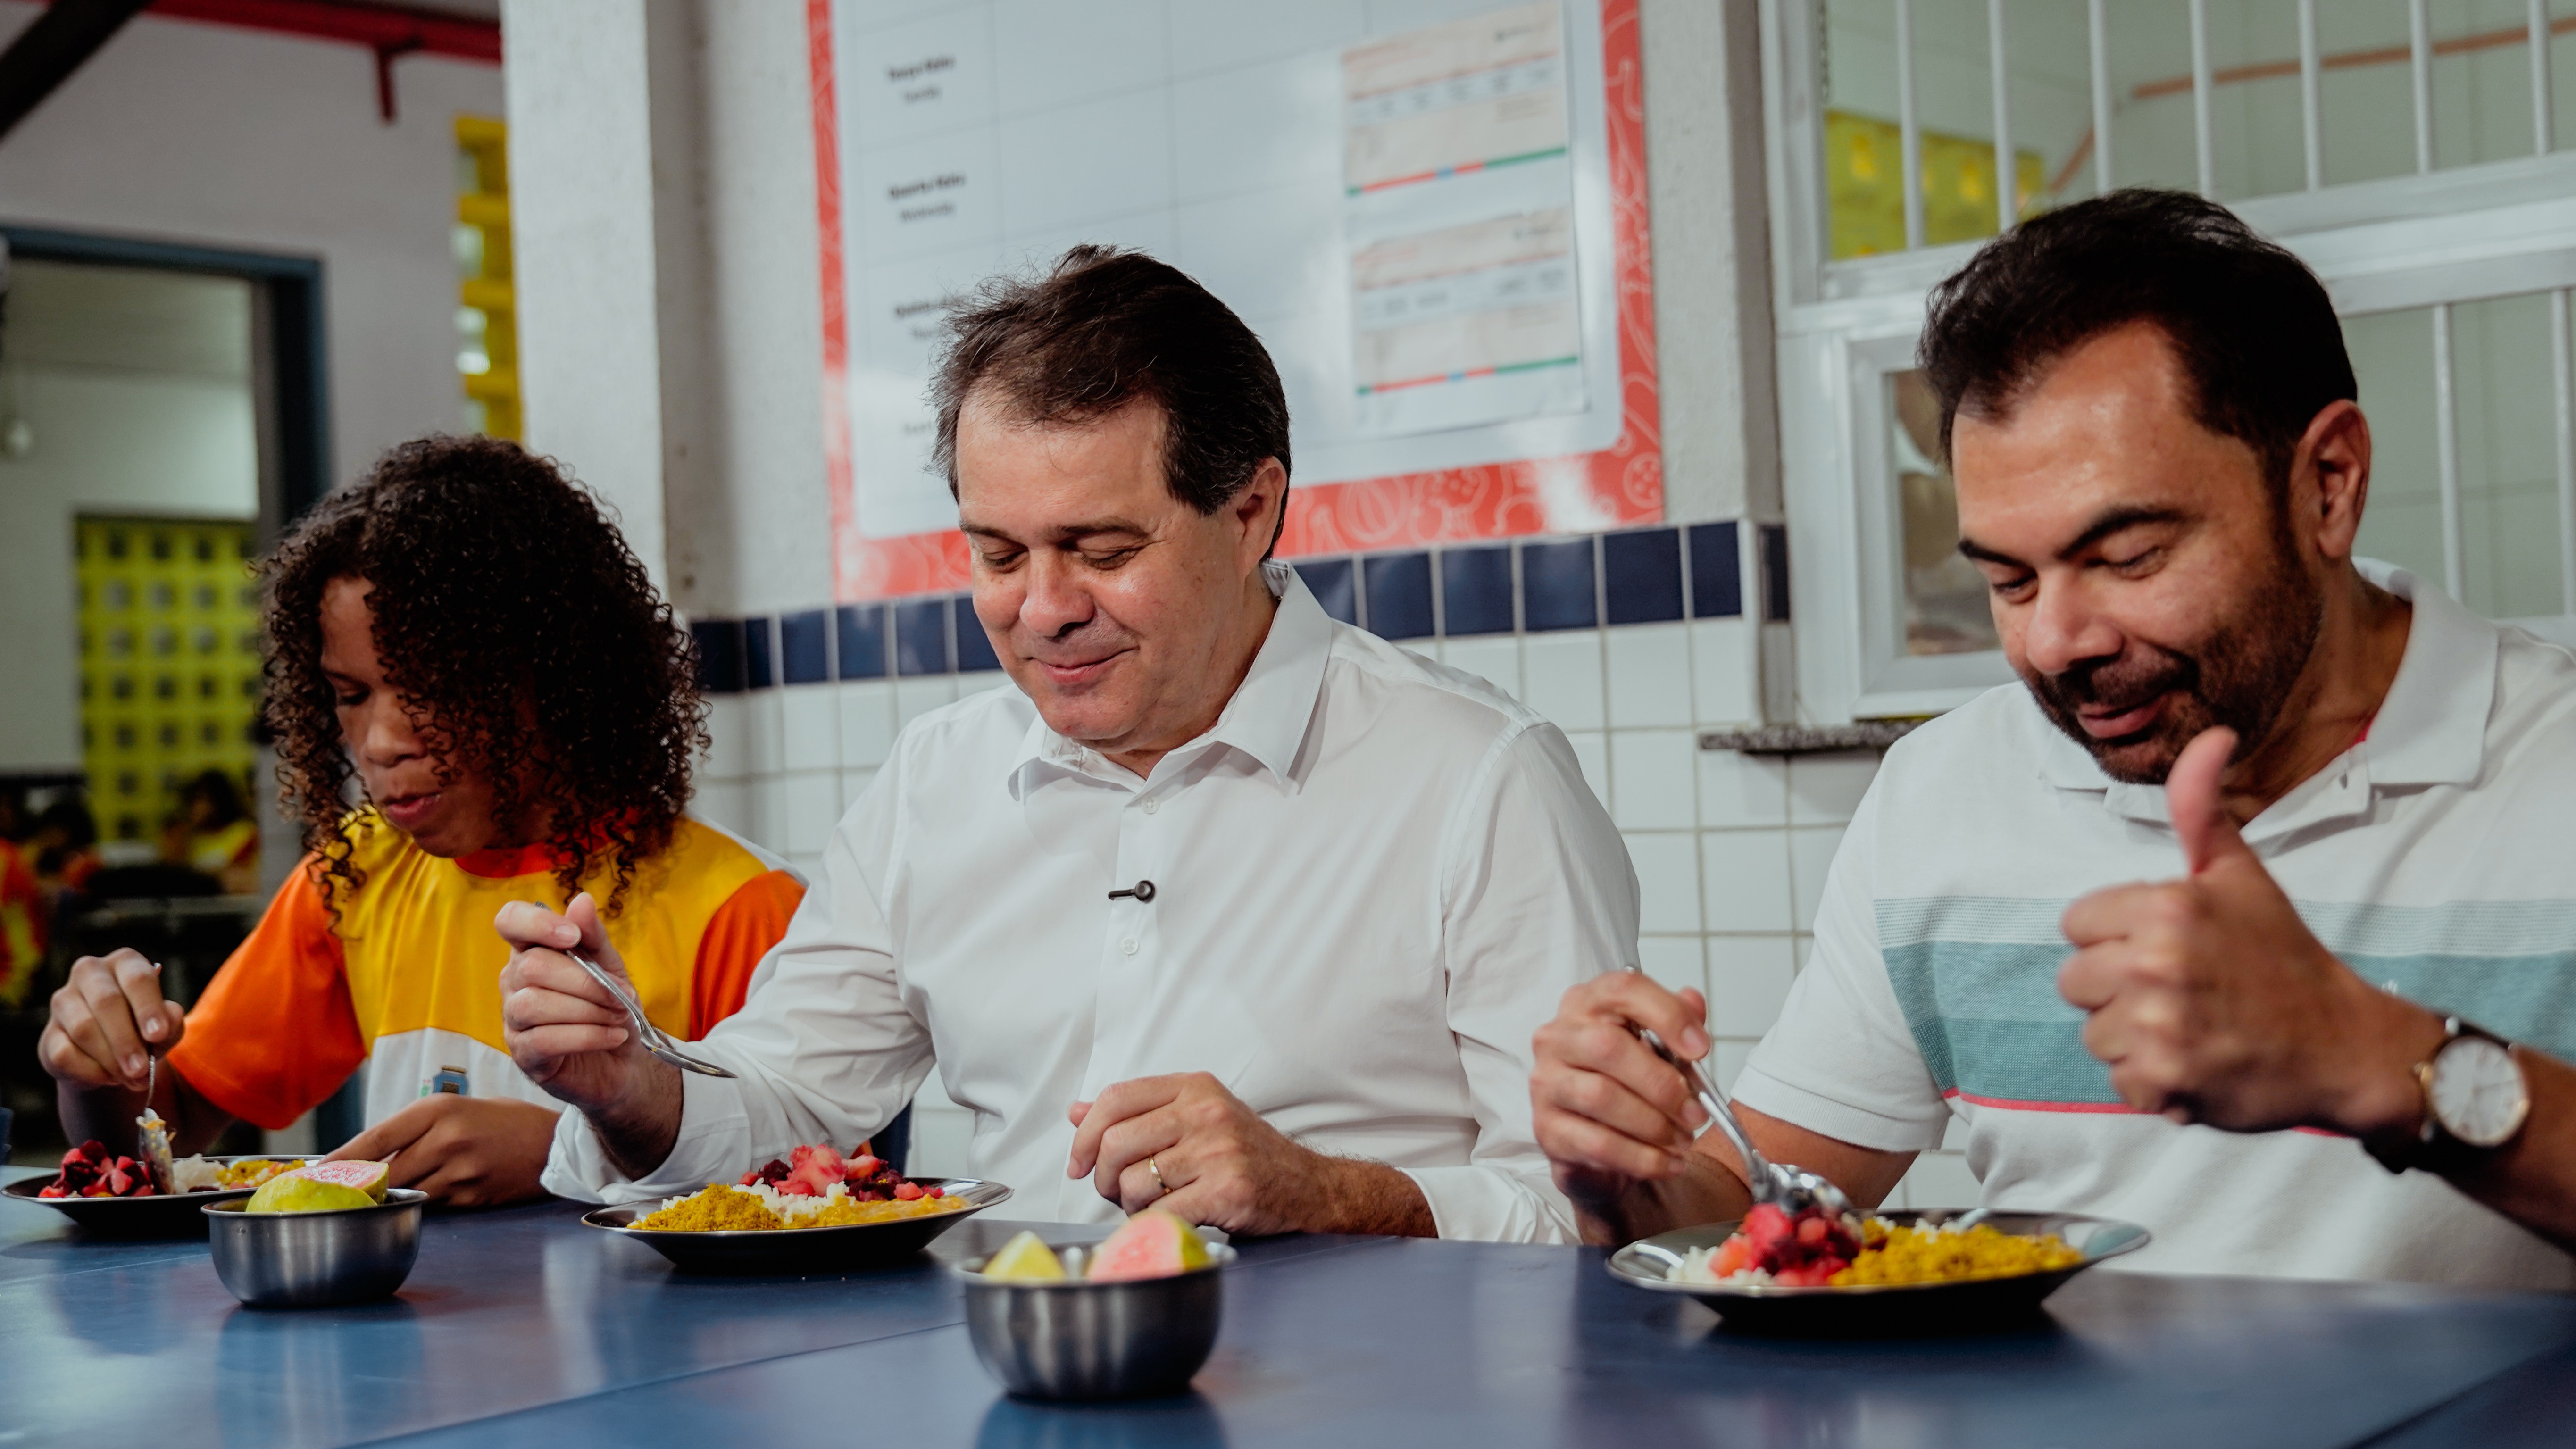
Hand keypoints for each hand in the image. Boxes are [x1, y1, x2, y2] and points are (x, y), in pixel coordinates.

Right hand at [39, 949, 186, 1091]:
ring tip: (133, 1078)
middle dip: (126, 1040)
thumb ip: (171, 1022)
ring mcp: (63, 1001)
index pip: (137, 978)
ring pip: (83, 1029)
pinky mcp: (49, 1033)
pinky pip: (65, 1053)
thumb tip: (167, 1022)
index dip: (148, 1007)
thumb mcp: (166, 1025)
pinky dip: (91, 1071)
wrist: (113, 1055)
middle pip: (106, 1002)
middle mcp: (90, 973)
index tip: (158, 1035)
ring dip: (110, 1059)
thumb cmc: (145, 1029)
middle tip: (142, 1069)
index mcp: (124, 963)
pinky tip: (108, 1078)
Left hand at [324, 1095, 560, 1206]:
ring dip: (396, 1196)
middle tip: (343, 1193)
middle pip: (385, 1172)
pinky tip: (438, 1192)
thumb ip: (417, 1130)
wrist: (555, 1141)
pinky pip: (436, 1205)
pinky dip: (428, 1202)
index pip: (374, 1138)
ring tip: (391, 1194)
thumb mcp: (458, 1109)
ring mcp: (462, 1170)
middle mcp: (447, 1139)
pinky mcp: (474, 1196)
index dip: (340, 1160)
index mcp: (439, 1109)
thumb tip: (369, 1159)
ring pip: (408, 1193)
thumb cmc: (503, 1120)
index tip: (314, 1173)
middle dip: (363, 1185)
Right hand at [497, 894, 663, 1115]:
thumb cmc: (611, 1006)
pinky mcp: (523, 1054)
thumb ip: (594, 936)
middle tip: (620, 997)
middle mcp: (514, 982)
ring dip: (587, 1010)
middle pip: (532, 966)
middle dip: (585, 981)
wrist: (625, 1059)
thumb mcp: (611, 966)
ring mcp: (514, 1020)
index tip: (572, 937)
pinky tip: (612, 1036)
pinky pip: (544, 1040)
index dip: (535, 923)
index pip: (509, 921)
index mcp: (532, 950)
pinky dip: (587, 1036)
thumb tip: (582, 900)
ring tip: (617, 1017)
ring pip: (533, 1004)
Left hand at [1064, 1072, 1426, 1236]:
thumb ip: (1138, 1113)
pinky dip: (1151, 1226)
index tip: (1078, 1163)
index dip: (1085, 1134)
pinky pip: (1161, 1213)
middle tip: (1116, 1192)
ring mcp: (1218, 1151)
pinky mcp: (1227, 1190)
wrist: (1310, 1187)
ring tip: (1149, 1206)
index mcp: (1194, 1088)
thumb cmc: (1248, 1154)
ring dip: (1129, 1205)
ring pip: (1134, 1182)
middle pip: (1117, 1142)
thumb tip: (1076, 1111)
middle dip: (1104, 1178)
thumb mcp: (1196, 1118)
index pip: (1115, 1098)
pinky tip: (1166, 1222)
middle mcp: (1205, 1112)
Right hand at [1529, 972, 1711, 1208]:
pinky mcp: (1546, 1129)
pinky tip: (1668, 1163)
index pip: (1622, 991)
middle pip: (1609, 1047)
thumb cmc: (1626, 1082)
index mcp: (1587, 1004)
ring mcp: (1546, 1083)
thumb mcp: (1657, 1045)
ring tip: (1683, 1139)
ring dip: (1654, 1125)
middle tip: (1696, 1112)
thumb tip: (1693, 1001)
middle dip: (1662, 1084)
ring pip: (1601, 1097)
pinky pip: (1597, 1144)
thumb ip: (1677, 1019)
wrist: (1592, 1137)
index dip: (1667, 1015)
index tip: (1700, 1049)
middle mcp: (1558, 1037)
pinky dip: (1642, 1158)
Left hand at [2059, 727, 2441, 1137]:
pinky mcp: (2162, 1081)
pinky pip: (2119, 1080)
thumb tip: (2211, 735)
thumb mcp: (2241, 876)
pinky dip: (2152, 1081)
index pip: (2078, 924)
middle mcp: (2155, 965)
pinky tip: (2194, 1063)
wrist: (2343, 1045)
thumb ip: (2202, 810)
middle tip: (2180, 991)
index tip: (2165, 947)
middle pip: (2076, 979)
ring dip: (2133, 1037)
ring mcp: (2157, 1027)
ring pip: (2094, 1033)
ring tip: (2190, 1026)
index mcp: (2165, 909)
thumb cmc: (2283, 957)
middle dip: (2118, 987)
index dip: (2115, 936)